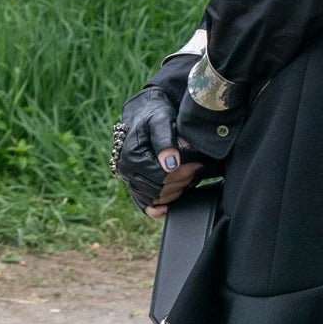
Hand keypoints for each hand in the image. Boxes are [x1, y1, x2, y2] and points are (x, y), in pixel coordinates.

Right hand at [114, 87, 204, 217]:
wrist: (146, 114)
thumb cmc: (155, 115)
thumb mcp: (161, 121)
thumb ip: (165, 141)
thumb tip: (171, 164)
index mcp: (131, 156)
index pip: (160, 176)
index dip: (181, 173)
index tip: (196, 165)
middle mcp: (126, 170)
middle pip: (158, 190)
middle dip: (181, 182)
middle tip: (195, 169)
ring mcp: (129, 179)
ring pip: (155, 199)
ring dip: (175, 192)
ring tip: (188, 177)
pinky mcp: (135, 184)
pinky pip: (144, 205)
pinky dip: (157, 209)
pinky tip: (168, 207)